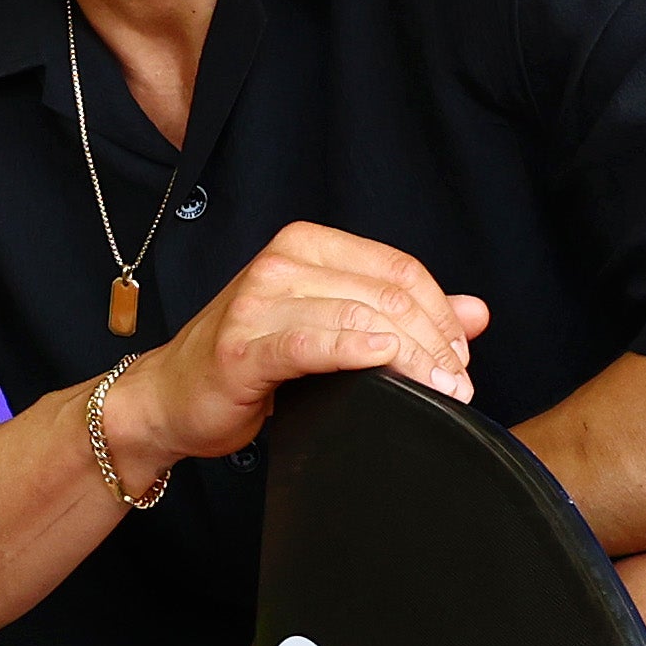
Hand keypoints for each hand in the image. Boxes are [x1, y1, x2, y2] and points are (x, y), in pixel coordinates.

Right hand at [116, 223, 488, 477]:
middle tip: (458, 386)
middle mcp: (281, 262)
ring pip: (360, 319)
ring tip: (440, 392)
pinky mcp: (242, 346)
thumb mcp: (331, 330)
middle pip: (387, 295)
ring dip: (412, 359)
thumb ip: (402, 316)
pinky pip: (312, 343)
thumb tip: (476, 313)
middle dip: (435, 343)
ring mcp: (257, 302)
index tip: (461, 358)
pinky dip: (355, 351)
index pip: (399, 269)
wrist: (169, 399)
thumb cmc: (248, 364)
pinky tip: (383, 361)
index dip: (442, 313)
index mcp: (305, 245)